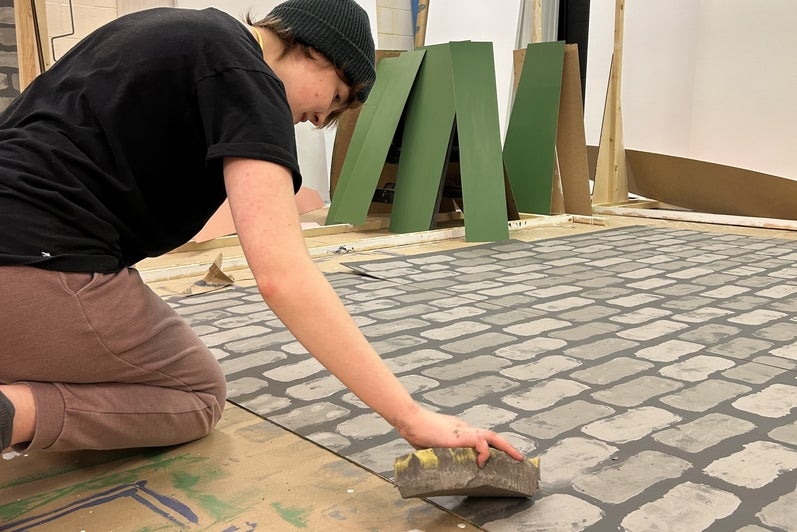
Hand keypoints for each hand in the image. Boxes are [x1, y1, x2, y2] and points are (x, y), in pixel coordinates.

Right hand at [394, 406, 524, 467]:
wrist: (411, 420)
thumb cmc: (417, 432)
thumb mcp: (434, 445)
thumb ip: (442, 452)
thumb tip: (441, 466)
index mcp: (460, 431)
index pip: (482, 437)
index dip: (493, 446)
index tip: (501, 455)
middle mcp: (465, 429)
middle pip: (492, 435)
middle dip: (507, 446)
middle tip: (519, 457)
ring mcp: (463, 431)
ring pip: (491, 436)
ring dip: (506, 447)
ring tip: (516, 458)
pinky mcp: (460, 436)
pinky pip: (480, 443)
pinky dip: (485, 452)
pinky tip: (482, 462)